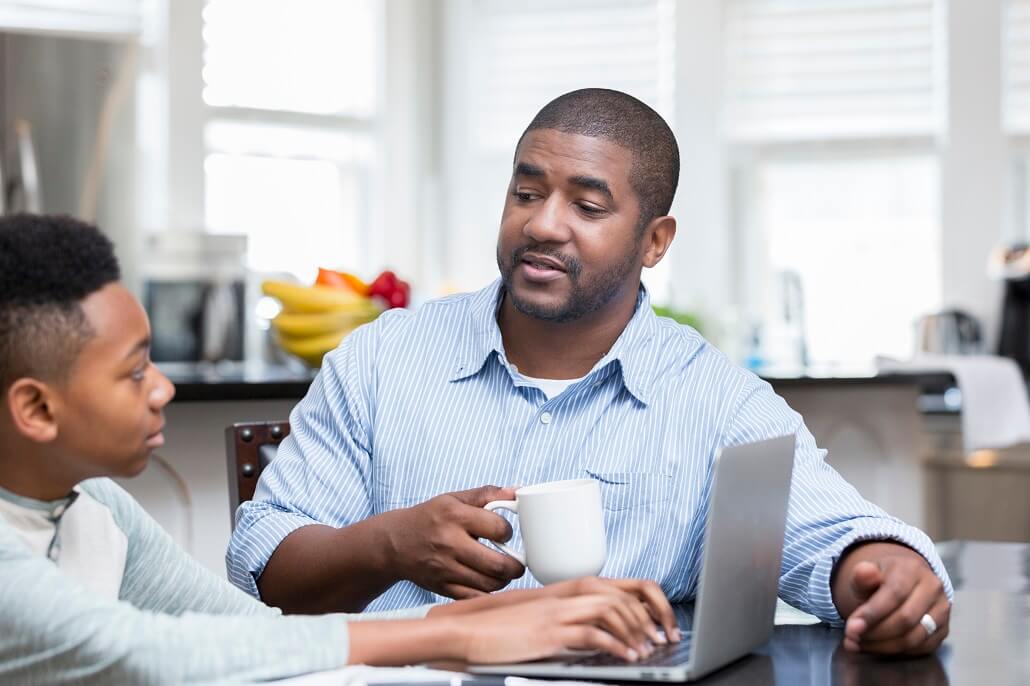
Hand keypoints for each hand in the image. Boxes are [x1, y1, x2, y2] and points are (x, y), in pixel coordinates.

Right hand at [384, 485, 525, 598]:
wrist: (394, 543)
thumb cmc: (430, 518)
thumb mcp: (454, 499)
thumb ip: (487, 494)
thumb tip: (517, 491)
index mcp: (455, 516)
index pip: (499, 529)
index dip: (508, 532)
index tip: (504, 534)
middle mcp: (450, 543)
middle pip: (498, 564)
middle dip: (515, 565)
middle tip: (516, 562)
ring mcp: (445, 568)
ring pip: (489, 584)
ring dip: (503, 580)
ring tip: (503, 572)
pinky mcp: (441, 587)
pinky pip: (474, 598)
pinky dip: (487, 594)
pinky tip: (488, 584)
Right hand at [458, 593, 665, 663]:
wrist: (471, 632)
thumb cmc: (507, 629)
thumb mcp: (547, 620)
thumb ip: (576, 622)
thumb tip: (606, 637)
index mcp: (571, 591)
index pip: (623, 586)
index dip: (651, 603)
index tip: (662, 625)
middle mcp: (568, 596)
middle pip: (623, 596)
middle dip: (650, 619)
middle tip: (660, 640)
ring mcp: (559, 613)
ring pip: (612, 610)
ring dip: (636, 631)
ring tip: (646, 650)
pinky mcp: (550, 632)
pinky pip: (592, 634)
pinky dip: (615, 646)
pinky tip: (625, 657)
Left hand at [832, 542, 949, 654]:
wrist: (903, 583)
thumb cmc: (881, 580)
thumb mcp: (866, 574)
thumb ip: (861, 575)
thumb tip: (863, 571)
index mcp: (912, 569)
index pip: (894, 594)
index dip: (872, 614)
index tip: (851, 628)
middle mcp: (933, 588)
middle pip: (905, 619)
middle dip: (875, 633)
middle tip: (852, 639)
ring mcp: (942, 610)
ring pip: (914, 637)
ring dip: (883, 646)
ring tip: (860, 644)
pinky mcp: (943, 630)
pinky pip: (921, 648)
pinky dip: (896, 651)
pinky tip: (875, 648)